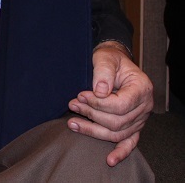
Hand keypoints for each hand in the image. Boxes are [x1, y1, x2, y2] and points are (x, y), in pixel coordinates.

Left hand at [67, 42, 152, 166]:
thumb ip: (102, 72)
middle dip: (91, 114)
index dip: (98, 103)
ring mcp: (140, 119)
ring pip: (117, 133)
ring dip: (93, 130)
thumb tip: (99, 91)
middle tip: (73, 104)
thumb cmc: (111, 59)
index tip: (81, 95)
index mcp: (142, 88)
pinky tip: (109, 160)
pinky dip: (120, 153)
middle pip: (117, 121)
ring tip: (72, 122)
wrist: (115, 63)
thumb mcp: (106, 58)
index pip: (120, 105)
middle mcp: (144, 107)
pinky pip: (130, 143)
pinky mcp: (133, 126)